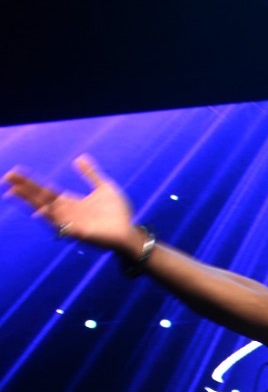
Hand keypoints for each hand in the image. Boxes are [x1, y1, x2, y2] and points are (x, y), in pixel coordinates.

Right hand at [3, 155, 138, 252]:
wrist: (131, 232)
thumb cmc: (119, 214)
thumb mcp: (104, 188)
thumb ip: (91, 174)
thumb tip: (79, 158)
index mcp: (71, 202)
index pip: (45, 190)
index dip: (30, 182)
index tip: (14, 173)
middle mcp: (67, 213)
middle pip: (41, 198)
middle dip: (25, 189)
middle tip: (7, 179)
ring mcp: (72, 223)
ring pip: (47, 210)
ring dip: (31, 201)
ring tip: (15, 192)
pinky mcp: (80, 233)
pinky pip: (62, 226)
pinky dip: (51, 218)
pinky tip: (39, 211)